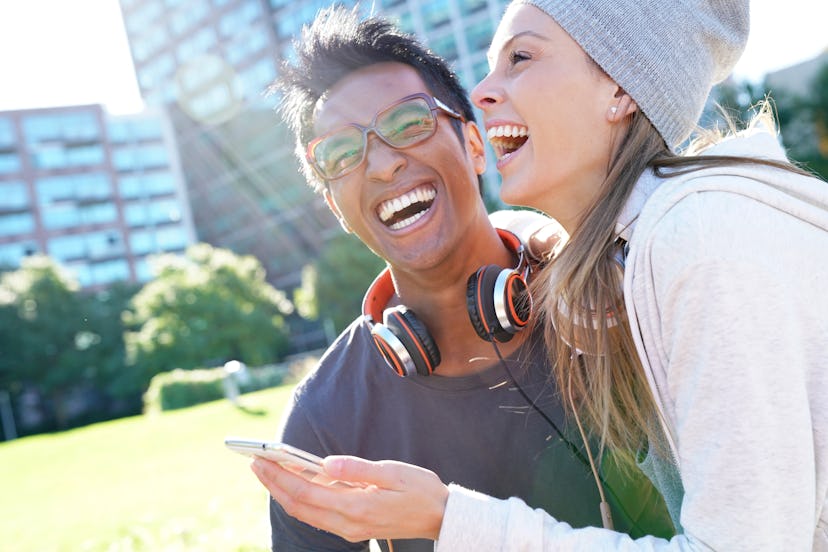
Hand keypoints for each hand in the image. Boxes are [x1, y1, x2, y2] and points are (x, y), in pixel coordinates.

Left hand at [251, 455, 448, 541]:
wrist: (440, 517)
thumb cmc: (420, 489)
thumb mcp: (392, 471)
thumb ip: (357, 469)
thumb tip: (325, 463)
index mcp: (357, 507)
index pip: (307, 492)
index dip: (280, 476)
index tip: (261, 460)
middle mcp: (348, 523)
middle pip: (299, 506)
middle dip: (274, 484)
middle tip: (255, 463)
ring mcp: (349, 529)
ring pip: (306, 514)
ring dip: (284, 493)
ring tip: (269, 471)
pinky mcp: (352, 529)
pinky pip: (318, 517)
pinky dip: (301, 500)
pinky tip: (296, 484)